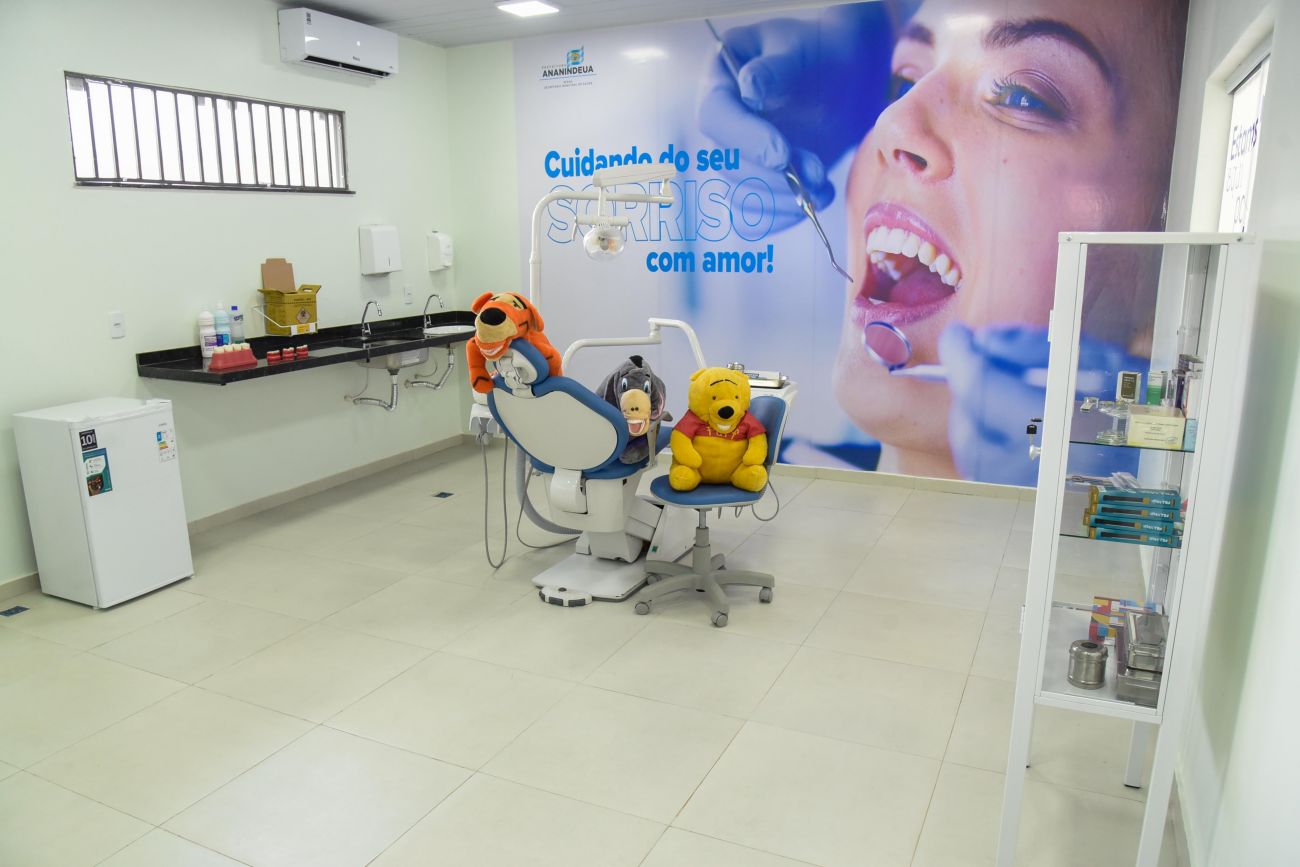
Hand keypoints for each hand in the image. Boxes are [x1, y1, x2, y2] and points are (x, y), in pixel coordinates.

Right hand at [697, 6, 892, 230]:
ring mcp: (736, 154)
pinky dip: (781, 218)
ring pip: (738, 194)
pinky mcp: (755, 180)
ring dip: (781, 201)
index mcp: (721, 78)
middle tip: (817, 174)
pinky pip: (751, 216)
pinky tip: (812, 201)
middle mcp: (721, 120)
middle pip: (726, 163)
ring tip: (822, 189)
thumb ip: (775, 68)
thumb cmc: (823, 51)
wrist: (847, 75)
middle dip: (772, 177)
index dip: (744, 140)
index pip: (714, 116)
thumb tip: (747, 87)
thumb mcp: (801, 49)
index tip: (782, 155)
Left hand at [940, 324, 1144, 485]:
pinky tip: (1011, 424)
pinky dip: (986, 439)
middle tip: (988, 362)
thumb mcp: (1097, 361)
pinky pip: (984, 467)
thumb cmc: (1138, 405)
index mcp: (1063, 428)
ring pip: (970, 448)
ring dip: (975, 413)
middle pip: (969, 420)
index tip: (958, 335)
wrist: (1170, 465)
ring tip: (1008, 394)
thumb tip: (983, 341)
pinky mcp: (1021, 502)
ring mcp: (1026, 492)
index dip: (961, 356)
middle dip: (971, 386)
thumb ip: (1032, 348)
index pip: (983, 389)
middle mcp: (1037, 470)